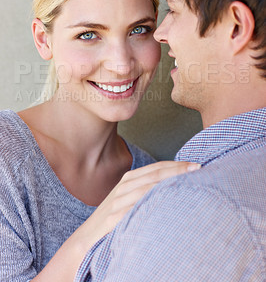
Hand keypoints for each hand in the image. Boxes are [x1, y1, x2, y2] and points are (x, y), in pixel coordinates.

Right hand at [86, 161, 200, 243]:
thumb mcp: (129, 199)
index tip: (197, 165)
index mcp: (129, 179)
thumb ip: (146, 190)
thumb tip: (175, 186)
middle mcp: (124, 186)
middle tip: (199, 169)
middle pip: (156, 174)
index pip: (158, 167)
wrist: (85, 239)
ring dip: (170, 183)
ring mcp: (118, 201)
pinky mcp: (113, 217)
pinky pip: (136, 207)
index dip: (177, 165)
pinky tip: (168, 202)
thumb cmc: (113, 218)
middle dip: (179, 170)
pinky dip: (152, 202)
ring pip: (149, 187)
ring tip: (190, 183)